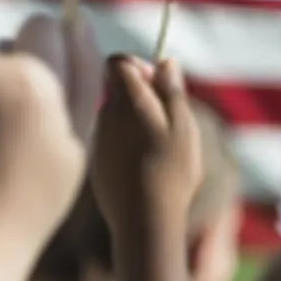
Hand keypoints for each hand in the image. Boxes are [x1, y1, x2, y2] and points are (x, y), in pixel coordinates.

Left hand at [0, 23, 92, 257]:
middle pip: (10, 43)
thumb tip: (80, 20)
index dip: (54, 55)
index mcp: (30, 78)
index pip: (44, 23)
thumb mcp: (80, 134)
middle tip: (20, 132)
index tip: (52, 93)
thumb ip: (86, 71)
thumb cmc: (34, 193)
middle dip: (20, 72)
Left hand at [90, 56, 200, 248]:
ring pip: (114, 114)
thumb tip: (165, 61)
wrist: (143, 219)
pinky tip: (144, 165)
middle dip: (139, 93)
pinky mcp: (97, 161)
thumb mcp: (183, 126)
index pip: (118, 62)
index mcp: (127, 102)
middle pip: (115, 87)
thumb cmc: (170, 171)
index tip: (158, 84)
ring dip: (134, 120)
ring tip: (158, 146)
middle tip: (165, 117)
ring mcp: (98, 139)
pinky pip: (112, 139)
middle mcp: (105, 117)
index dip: (138, 66)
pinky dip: (127, 143)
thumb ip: (172, 91)